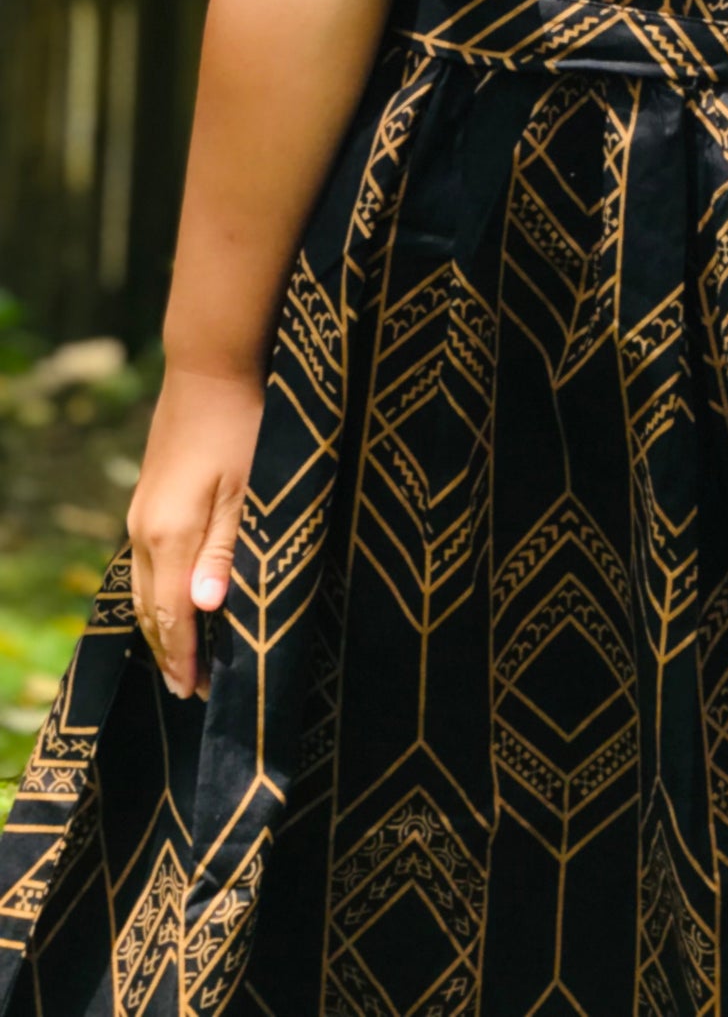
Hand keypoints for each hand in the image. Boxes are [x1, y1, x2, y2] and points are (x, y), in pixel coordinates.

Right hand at [127, 364, 262, 699]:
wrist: (211, 367)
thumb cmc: (245, 426)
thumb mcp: (250, 489)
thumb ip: (227, 551)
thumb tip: (207, 611)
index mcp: (172, 535)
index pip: (173, 616)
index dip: (184, 658)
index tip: (195, 695)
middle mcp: (146, 531)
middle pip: (151, 610)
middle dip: (169, 652)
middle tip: (190, 689)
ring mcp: (142, 513)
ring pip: (144, 587)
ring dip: (161, 625)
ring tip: (181, 656)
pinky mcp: (148, 497)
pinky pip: (146, 562)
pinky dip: (158, 593)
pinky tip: (174, 599)